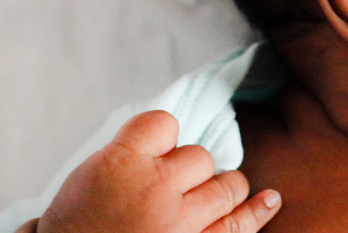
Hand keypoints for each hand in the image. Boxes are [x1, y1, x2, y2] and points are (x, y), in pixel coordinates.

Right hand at [28, 110, 280, 232]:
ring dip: (220, 189)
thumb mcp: (91, 175)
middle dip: (188, 169)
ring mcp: (179, 224)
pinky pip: (237, 226)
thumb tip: (174, 142)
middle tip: (169, 188)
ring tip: (205, 198)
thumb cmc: (78, 225)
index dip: (163, 137)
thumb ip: (132, 154)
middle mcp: (154, 190)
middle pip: (199, 156)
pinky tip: (269, 200)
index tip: (156, 150)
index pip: (164, 124)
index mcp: (121, 164)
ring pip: (226, 186)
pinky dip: (257, 211)